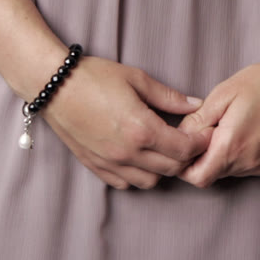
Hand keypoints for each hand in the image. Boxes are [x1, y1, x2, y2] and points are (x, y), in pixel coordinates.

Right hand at [40, 57, 207, 189]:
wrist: (53, 86)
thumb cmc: (93, 77)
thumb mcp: (136, 78)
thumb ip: (168, 97)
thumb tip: (195, 104)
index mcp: (141, 128)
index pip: (184, 149)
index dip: (200, 143)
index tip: (206, 134)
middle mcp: (128, 152)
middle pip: (172, 168)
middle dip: (186, 156)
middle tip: (189, 141)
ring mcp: (111, 163)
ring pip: (151, 181)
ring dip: (162, 169)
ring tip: (162, 149)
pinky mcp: (96, 167)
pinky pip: (126, 183)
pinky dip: (138, 175)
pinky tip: (139, 157)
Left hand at [173, 51, 259, 186]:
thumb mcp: (222, 94)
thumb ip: (197, 120)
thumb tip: (180, 137)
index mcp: (232, 146)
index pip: (198, 178)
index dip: (186, 167)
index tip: (187, 148)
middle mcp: (250, 163)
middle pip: (216, 174)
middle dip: (206, 157)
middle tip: (211, 130)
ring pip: (235, 171)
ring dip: (227, 156)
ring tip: (235, 127)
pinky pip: (254, 168)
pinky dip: (246, 156)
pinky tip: (253, 132)